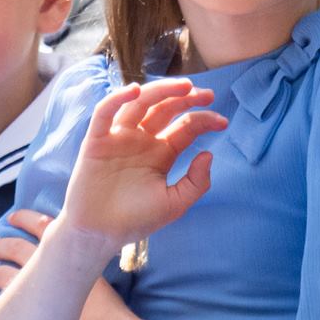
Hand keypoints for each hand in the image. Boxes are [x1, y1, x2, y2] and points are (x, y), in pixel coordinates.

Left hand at [0, 210, 136, 319]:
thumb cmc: (111, 313)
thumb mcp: (99, 278)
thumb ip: (85, 263)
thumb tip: (78, 254)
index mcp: (65, 253)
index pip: (40, 225)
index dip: (25, 218)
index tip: (12, 216)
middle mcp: (44, 268)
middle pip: (14, 248)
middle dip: (1, 246)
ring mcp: (31, 293)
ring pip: (0, 275)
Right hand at [58, 79, 225, 257]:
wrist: (99, 234)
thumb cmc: (136, 220)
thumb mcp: (174, 204)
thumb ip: (195, 182)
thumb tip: (209, 153)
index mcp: (161, 153)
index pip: (185, 127)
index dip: (204, 120)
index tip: (223, 122)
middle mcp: (141, 140)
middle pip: (165, 109)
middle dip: (186, 98)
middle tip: (206, 94)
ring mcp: (119, 137)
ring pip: (139, 104)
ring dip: (160, 91)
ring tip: (182, 86)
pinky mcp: (96, 140)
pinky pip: (105, 113)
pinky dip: (117, 98)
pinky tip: (134, 91)